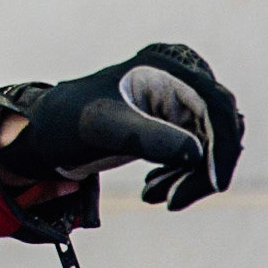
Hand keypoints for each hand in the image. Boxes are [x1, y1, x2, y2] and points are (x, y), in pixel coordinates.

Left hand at [0, 43, 242, 209]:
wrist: (46, 131)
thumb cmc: (68, 121)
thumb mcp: (103, 128)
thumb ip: (146, 136)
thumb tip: (196, 152)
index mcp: (164, 66)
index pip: (214, 106)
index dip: (222, 146)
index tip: (213, 183)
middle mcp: (178, 78)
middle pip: (218, 128)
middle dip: (202, 169)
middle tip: (173, 200)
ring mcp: (179, 99)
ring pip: (210, 145)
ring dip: (191, 177)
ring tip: (154, 196)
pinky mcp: (174, 120)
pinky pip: (197, 153)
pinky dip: (183, 176)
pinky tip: (154, 190)